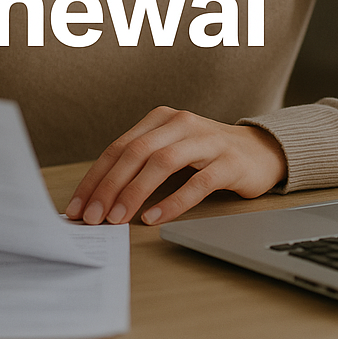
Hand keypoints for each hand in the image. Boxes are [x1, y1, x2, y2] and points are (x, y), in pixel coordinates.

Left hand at [64, 106, 286, 225]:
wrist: (259, 150)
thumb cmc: (206, 154)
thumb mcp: (170, 150)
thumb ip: (141, 165)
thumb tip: (101, 199)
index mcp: (160, 119)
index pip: (119, 147)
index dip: (95, 177)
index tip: (78, 206)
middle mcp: (180, 123)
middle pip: (135, 153)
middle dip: (109, 186)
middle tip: (93, 217)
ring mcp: (206, 140)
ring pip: (162, 163)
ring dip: (135, 192)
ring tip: (117, 219)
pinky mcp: (228, 162)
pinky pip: (197, 182)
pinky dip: (173, 201)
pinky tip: (155, 218)